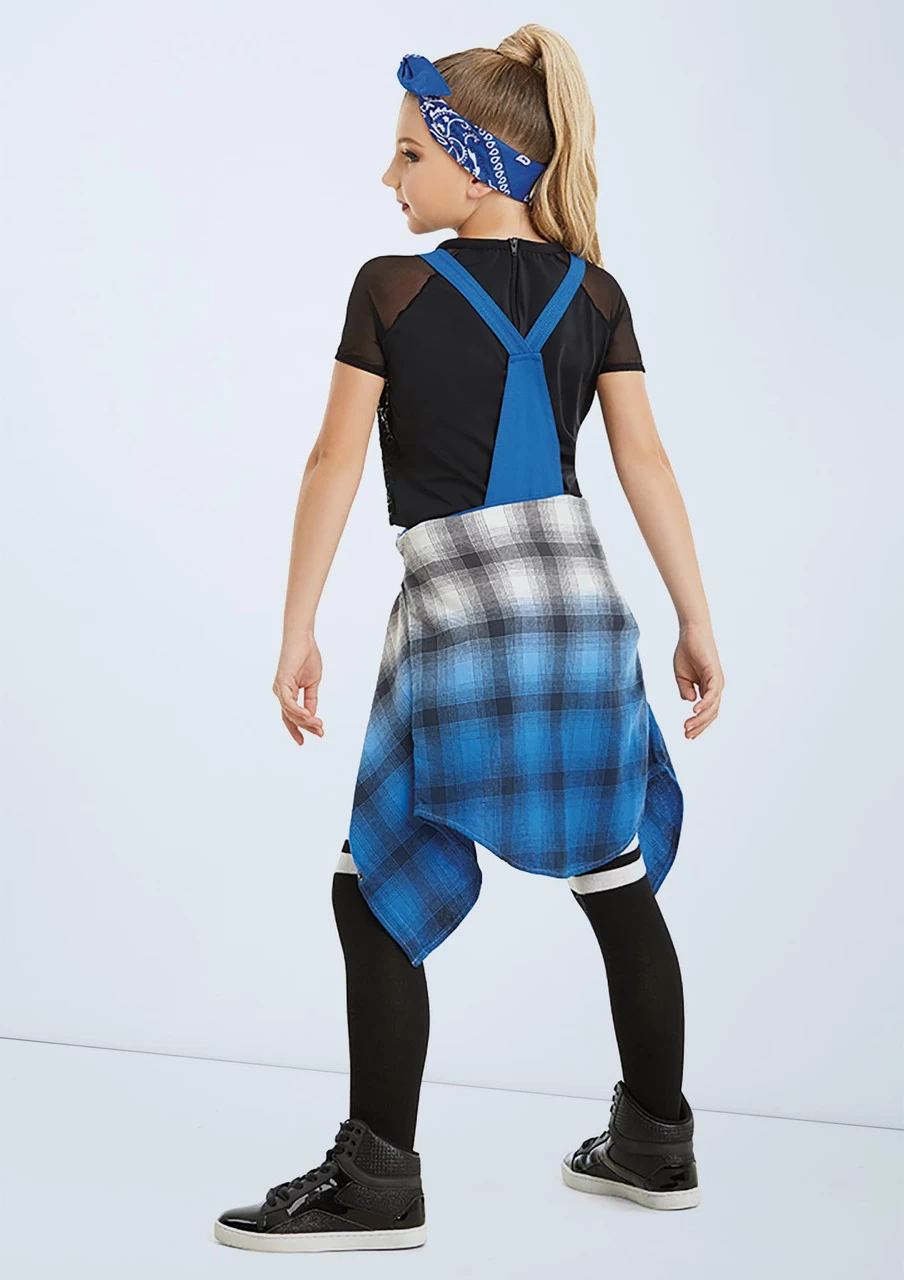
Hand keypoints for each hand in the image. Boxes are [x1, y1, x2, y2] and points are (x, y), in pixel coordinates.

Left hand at [272, 637, 325, 744]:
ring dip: (306, 721)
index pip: (290, 716)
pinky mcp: (282, 682)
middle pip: (291, 717)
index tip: (303, 742)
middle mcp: (280, 692)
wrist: (303, 639)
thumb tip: (312, 716)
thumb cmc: (307, 656)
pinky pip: (288, 702)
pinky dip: (297, 711)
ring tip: (319, 726)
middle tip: (320, 733)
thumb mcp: (313, 683)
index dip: (296, 730)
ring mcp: (280, 688)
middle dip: (306, 727)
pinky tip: (308, 716)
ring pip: (290, 712)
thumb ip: (311, 700)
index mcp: (287, 693)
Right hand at [674, 623, 723, 738]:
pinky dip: (704, 703)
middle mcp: (715, 687)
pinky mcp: (715, 674)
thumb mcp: (682, 677)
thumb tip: (691, 702)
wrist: (690, 633)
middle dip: (699, 726)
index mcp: (708, 689)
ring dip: (700, 719)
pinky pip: (712, 693)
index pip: (706, 712)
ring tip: (688, 727)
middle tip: (687, 735)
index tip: (687, 735)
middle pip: (711, 713)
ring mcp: (717, 681)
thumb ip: (685, 691)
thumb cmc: (687, 652)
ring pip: (712, 707)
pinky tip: (694, 710)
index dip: (698, 724)